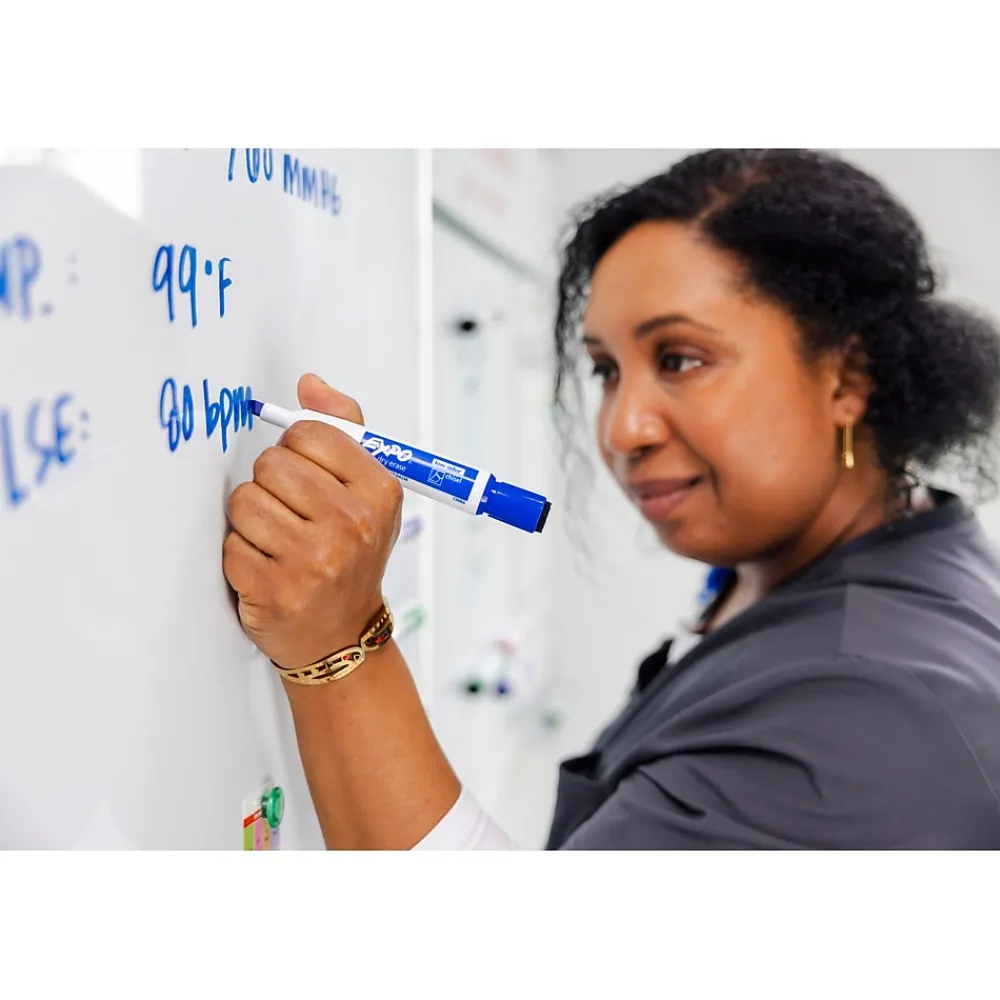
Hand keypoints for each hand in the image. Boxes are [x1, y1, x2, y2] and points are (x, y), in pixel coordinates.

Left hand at [223, 374, 402, 669]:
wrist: (340, 636)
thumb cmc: (351, 557)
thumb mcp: (367, 493)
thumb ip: (344, 430)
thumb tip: (310, 384)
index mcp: (378, 493)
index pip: (311, 433)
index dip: (297, 450)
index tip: (306, 474)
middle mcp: (352, 525)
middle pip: (273, 464)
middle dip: (271, 485)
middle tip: (290, 513)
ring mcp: (314, 560)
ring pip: (245, 501)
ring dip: (251, 520)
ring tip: (276, 542)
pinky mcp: (275, 590)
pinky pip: (230, 544)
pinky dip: (240, 554)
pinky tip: (266, 568)